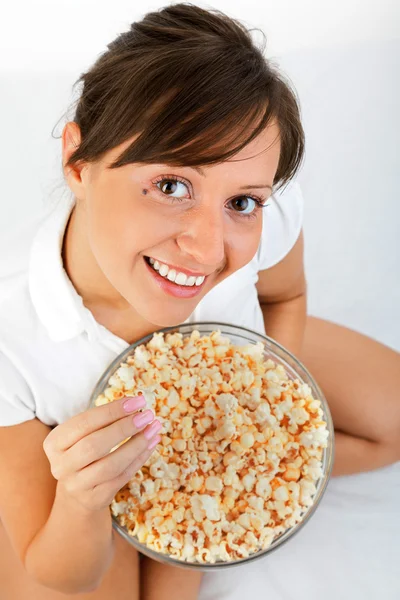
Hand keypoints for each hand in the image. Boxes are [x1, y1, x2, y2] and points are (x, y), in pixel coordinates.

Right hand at [43, 395, 161, 511]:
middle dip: (124, 428)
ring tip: (153, 429)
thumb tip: (136, 404)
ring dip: (136, 445)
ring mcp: (77, 485)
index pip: (83, 423)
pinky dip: (139, 459)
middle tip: (147, 415)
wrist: (77, 494)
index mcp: (54, 443)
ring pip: (111, 465)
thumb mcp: (83, 435)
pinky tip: (150, 445)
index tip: (136, 401)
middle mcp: (61, 466)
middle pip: (94, 445)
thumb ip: (103, 420)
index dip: (111, 411)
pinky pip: (121, 478)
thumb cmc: (84, 454)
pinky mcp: (94, 499)